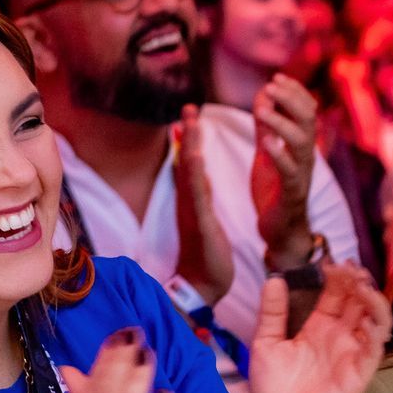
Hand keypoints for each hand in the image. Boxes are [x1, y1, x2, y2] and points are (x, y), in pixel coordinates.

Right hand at [173, 107, 233, 307]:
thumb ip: (199, 196)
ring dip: (190, 146)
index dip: (190, 138)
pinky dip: (195, 175)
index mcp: (193, 200)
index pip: (190, 163)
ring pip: (190, 173)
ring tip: (191, 122)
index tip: (190, 114)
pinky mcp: (200, 224)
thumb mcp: (203, 219)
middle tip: (189, 107)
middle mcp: (189, 202)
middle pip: (186, 161)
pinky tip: (196, 157)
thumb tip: (196, 175)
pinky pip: (198, 195)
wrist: (203, 285)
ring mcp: (192, 212)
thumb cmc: (206, 254)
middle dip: (188, 134)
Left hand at [248, 262, 390, 392]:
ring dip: (373, 300)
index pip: (335, 295)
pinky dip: (376, 329)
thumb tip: (274, 279)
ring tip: (362, 286)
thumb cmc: (273, 387)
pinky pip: (375, 347)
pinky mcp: (359, 371)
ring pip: (375, 319)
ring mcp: (352, 352)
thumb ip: (271, 313)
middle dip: (357, 283)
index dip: (337, 278)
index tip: (332, 263)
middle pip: (358, 302)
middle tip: (349, 268)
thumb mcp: (265, 343)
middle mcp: (339, 336)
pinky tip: (367, 316)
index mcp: (318, 327)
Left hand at [250, 74, 319, 266]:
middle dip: (291, 100)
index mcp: (300, 145)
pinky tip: (266, 143)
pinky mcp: (291, 193)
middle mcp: (305, 156)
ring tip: (262, 111)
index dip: (293, 92)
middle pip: (308, 120)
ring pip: (302, 143)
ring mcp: (301, 174)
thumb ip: (266, 126)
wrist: (280, 229)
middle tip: (271, 86)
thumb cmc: (274, 188)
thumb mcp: (267, 152)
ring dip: (282, 123)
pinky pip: (290, 171)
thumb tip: (264, 94)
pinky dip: (279, 155)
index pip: (305, 110)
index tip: (276, 77)